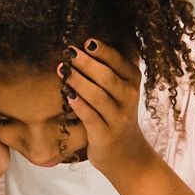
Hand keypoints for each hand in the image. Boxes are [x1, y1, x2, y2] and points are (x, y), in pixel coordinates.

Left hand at [59, 38, 156, 177]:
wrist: (126, 154)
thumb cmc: (115, 115)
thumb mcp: (120, 91)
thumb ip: (109, 70)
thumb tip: (84, 43)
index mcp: (133, 82)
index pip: (121, 62)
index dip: (104, 51)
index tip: (87, 41)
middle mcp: (129, 99)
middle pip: (108, 77)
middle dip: (88, 63)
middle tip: (69, 52)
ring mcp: (118, 118)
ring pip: (98, 96)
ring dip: (79, 81)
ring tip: (62, 70)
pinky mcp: (105, 135)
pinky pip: (91, 117)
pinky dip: (79, 105)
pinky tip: (67, 95)